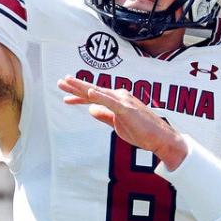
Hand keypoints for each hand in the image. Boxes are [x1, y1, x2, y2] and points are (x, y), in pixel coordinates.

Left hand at [58, 75, 187, 168]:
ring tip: (68, 82)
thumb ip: (104, 115)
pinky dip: (100, 96)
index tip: (66, 97)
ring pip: (99, 92)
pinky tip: (89, 93)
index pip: (94, 97)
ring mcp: (123, 101)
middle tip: (60, 81)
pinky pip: (110, 102)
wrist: (160, 138)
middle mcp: (119, 96)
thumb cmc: (142, 132)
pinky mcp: (127, 109)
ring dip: (82, 87)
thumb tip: (90, 110)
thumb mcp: (117, 124)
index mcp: (117, 100)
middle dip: (76, 86)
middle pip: (93, 91)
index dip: (79, 97)